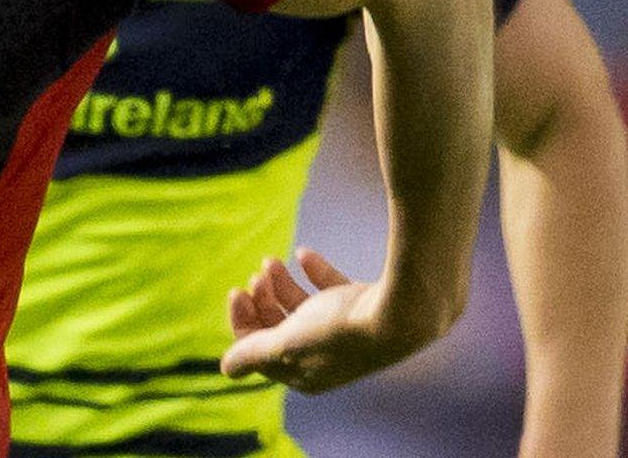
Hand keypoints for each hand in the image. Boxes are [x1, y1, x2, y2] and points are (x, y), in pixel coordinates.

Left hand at [219, 248, 435, 393]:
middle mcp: (322, 356)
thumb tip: (226, 368)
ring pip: (302, 306)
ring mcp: (343, 331)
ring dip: (281, 283)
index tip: (238, 289)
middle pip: (278, 327)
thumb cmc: (339, 331)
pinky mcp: (362, 307)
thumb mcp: (285, 345)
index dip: (243, 319)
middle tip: (258, 274)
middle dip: (262, 298)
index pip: (258, 349)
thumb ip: (253, 354)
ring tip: (272, 261)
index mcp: (302, 373)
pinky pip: (331, 289)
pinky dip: (314, 272)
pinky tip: (304, 255)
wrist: (401, 313)